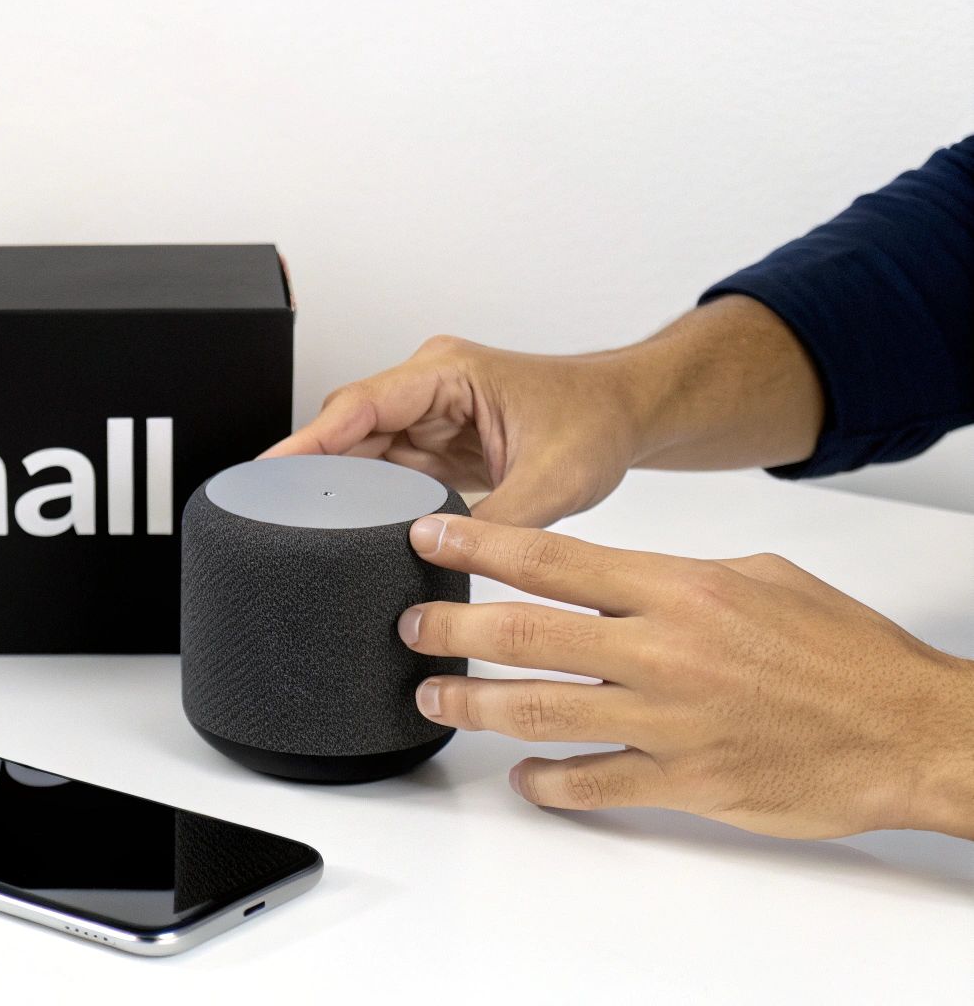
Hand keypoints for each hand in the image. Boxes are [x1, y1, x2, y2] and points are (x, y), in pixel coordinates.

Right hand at [261, 296, 824, 527]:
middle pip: (346, 430)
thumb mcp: (556, 479)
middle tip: (276, 516)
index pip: (359, 406)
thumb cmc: (597, 422)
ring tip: (306, 532)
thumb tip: (445, 561)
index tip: (270, 471)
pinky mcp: (432, 448)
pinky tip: (349, 534)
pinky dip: (368, 503)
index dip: (310, 441)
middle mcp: (426, 389)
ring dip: (341, 492)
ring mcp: (426, 418)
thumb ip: (500, 523)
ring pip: (360, 456)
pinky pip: (384, 475)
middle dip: (313, 471)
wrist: (628, 415)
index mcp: (446, 374)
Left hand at [398, 514, 973, 839]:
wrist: (911, 730)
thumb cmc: (845, 653)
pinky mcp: (685, 783)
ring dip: (474, 705)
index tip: (428, 539)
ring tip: (434, 698)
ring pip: (540, 711)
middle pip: (525, 633)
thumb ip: (676, 577)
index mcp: (681, 588)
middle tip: (412, 627)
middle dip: (452, 628)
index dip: (479, 546)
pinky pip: (593, 783)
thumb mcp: (761, 577)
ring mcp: (670, 721)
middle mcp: (664, 650)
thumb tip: (612, 577)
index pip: (553, 559)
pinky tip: (521, 776)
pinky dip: (546, 782)